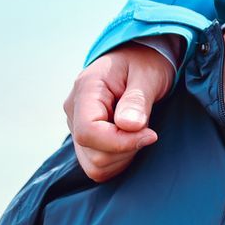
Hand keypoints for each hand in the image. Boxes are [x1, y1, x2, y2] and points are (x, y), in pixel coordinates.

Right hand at [63, 46, 173, 181]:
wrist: (140, 58)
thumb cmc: (146, 63)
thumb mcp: (148, 75)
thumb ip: (137, 100)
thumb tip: (128, 125)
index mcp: (86, 89)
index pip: (89, 131)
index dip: (120, 142)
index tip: (150, 134)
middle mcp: (74, 110)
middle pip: (92, 153)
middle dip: (126, 149)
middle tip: (147, 128)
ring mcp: (76, 126)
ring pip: (94, 165)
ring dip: (123, 157)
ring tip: (139, 132)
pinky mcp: (85, 139)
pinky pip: (97, 166)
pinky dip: (118, 161)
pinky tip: (132, 140)